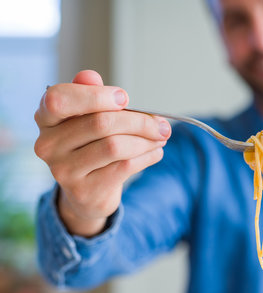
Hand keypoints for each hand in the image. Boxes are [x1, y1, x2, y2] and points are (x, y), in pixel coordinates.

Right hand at [34, 70, 170, 235]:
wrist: (87, 192)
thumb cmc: (90, 145)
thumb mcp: (88, 117)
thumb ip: (90, 94)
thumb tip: (91, 76)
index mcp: (46, 118)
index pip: (60, 99)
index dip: (96, 96)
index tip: (125, 99)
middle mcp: (48, 144)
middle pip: (100, 123)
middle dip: (139, 121)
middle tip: (162, 124)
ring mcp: (63, 170)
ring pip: (115, 146)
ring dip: (147, 141)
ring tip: (161, 138)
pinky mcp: (84, 190)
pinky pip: (124, 167)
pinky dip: (147, 157)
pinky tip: (156, 152)